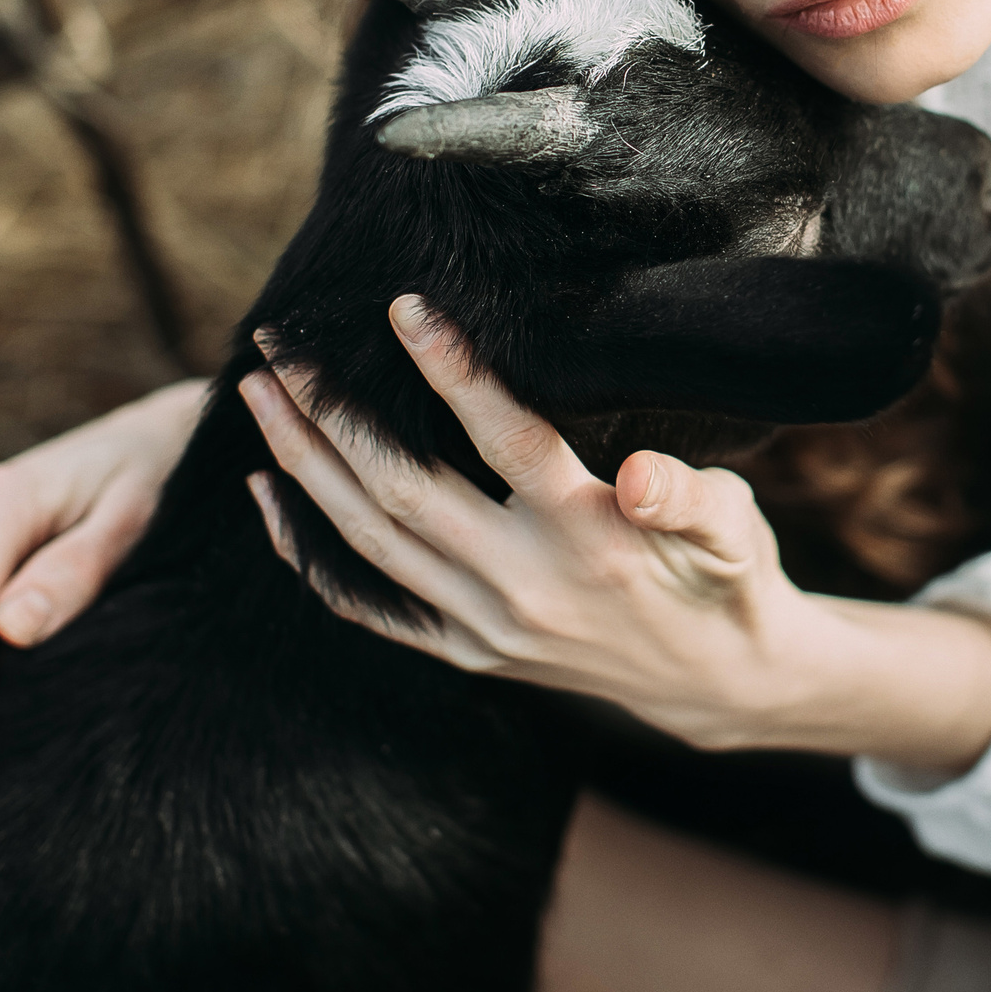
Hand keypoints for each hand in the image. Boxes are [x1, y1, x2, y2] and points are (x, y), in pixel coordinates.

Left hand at [239, 297, 990, 770]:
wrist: (723, 685)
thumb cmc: (729, 574)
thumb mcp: (735, 527)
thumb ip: (690, 497)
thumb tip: (645, 477)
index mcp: (590, 538)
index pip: (505, 441)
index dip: (452, 372)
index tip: (401, 307)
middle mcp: (524, 586)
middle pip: (401, 490)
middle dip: (330, 412)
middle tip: (279, 342)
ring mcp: (485, 627)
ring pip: (367, 540)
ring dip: (302, 465)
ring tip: (255, 394)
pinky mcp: (468, 652)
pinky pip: (366, 602)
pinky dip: (307, 550)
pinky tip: (265, 495)